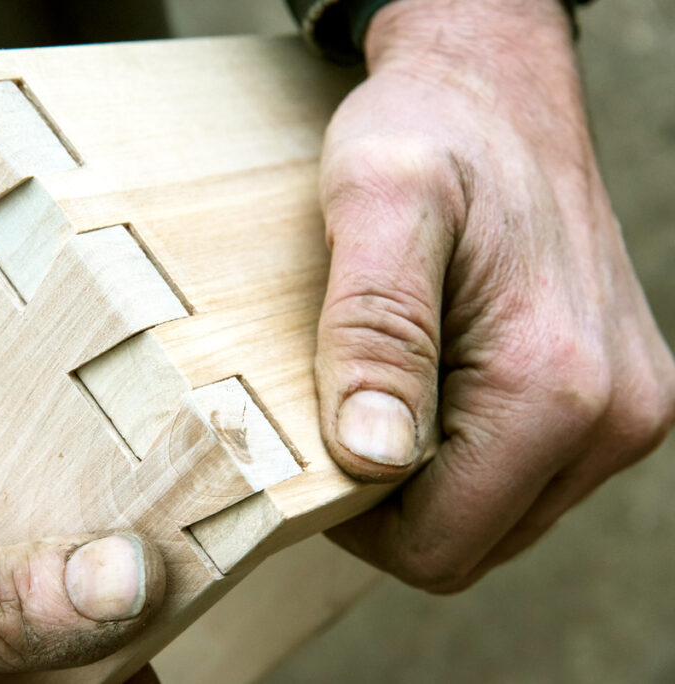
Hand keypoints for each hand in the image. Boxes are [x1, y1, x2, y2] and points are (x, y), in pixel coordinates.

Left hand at [316, 0, 674, 592]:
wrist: (494, 89)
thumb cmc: (430, 132)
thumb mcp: (377, 208)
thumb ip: (376, 332)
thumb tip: (374, 457)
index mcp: (556, 386)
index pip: (439, 546)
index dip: (357, 519)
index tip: (313, 445)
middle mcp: (615, 417)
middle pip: (470, 540)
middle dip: (390, 502)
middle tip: (341, 408)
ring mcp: (625, 412)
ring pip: (497, 514)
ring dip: (428, 475)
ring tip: (389, 382)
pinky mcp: (616, 398)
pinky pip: (525, 474)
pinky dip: (466, 450)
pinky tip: (433, 379)